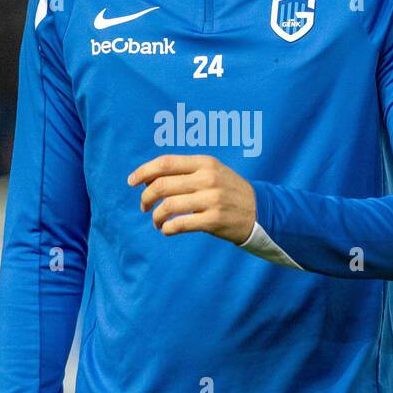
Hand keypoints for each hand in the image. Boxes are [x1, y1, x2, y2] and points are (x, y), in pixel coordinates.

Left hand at [127, 153, 255, 243]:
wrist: (260, 211)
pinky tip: (167, 230)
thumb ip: (185, 172)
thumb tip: (149, 180)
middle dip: (146, 198)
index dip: (144, 172)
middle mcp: (207, 178)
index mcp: (204, 163)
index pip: (165, 163)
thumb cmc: (228, 191)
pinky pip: (180, 224)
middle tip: (143, 207)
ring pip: (168, 206)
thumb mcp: (212, 172)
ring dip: (155, 216)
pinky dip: (168, 228)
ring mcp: (211, 199)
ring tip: (156, 222)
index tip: (132, 182)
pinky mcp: (214, 220)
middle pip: (162, 185)